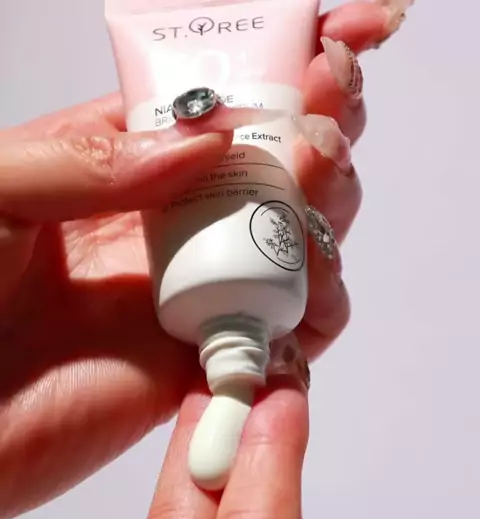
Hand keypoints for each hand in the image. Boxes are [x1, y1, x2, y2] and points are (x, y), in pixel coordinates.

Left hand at [0, 1, 401, 518]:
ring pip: (296, 242)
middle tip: (322, 126)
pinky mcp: (205, 362)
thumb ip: (93, 160)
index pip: (215, 100)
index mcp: (121, 164)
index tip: (341, 38)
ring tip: (315, 186)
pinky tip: (311, 285)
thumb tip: (211, 140)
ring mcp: (193, 292)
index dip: (283, 63)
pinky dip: (319, 308)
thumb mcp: (1, 190)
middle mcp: (170, 223)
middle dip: (322, 130)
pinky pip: (288, 332)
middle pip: (274, 165)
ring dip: (326, 211)